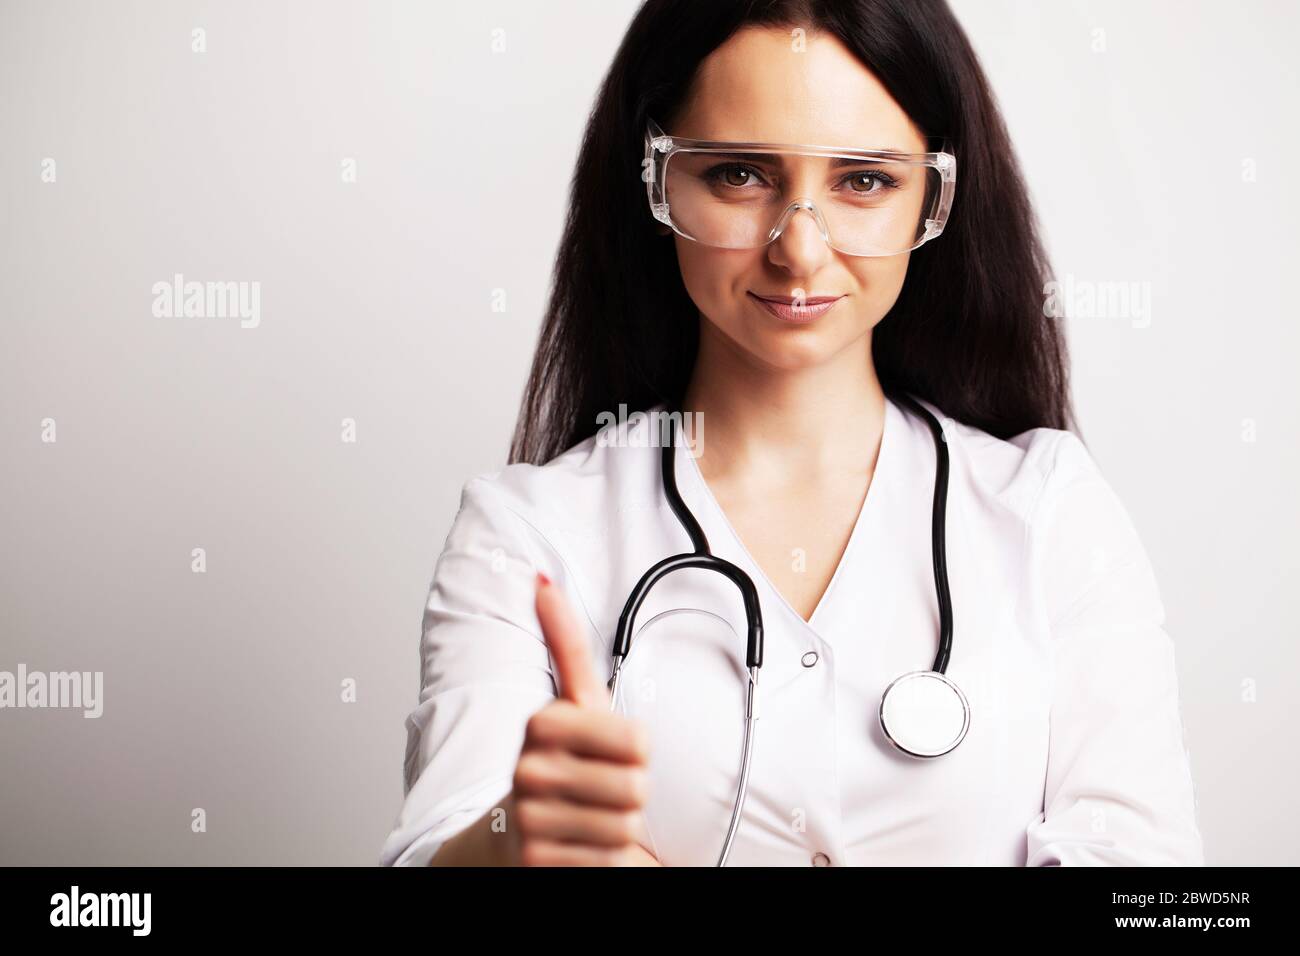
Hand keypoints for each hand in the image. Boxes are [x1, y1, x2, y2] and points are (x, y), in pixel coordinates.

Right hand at [506, 572, 659, 865]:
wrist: (510, 835)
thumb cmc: (557, 760)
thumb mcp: (572, 699)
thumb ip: (562, 640)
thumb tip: (542, 578)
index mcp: (541, 723)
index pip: (639, 741)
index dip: (635, 751)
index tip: (605, 749)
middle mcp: (528, 770)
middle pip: (636, 786)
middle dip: (629, 792)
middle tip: (598, 788)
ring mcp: (530, 820)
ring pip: (626, 826)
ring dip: (618, 828)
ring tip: (588, 817)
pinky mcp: (537, 862)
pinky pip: (611, 861)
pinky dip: (606, 859)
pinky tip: (580, 846)